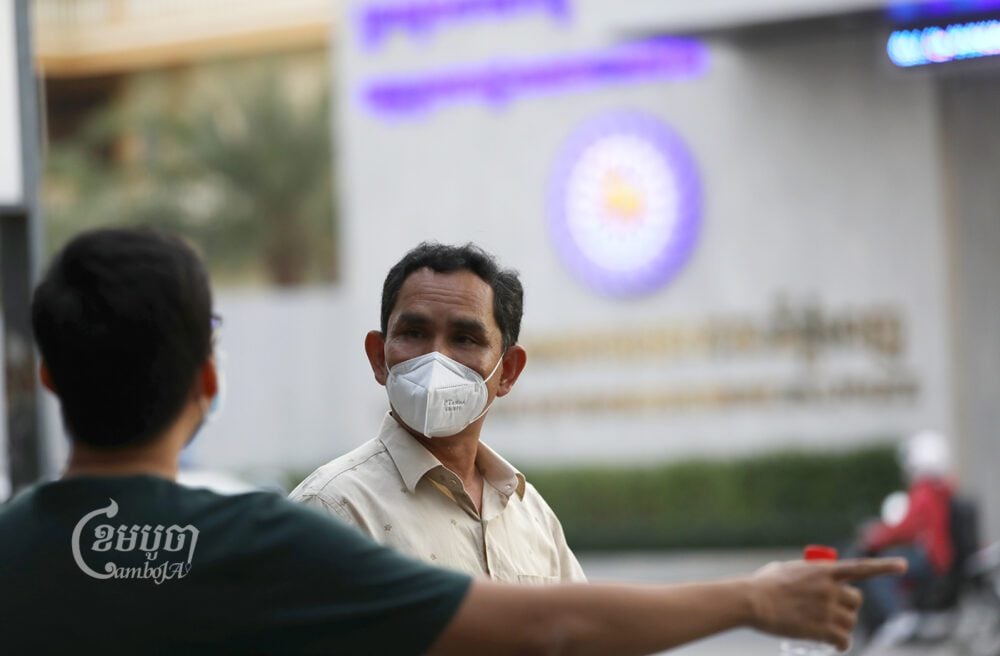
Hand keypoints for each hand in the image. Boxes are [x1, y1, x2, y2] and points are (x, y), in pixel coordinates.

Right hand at [748, 557, 906, 650]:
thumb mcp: (787, 570)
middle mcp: (830, 588)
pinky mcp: (822, 629)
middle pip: (856, 601)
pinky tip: (833, 646)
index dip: (884, 567)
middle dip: (848, 608)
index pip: (861, 567)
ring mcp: (828, 609)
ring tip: (828, 630)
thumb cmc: (763, 584)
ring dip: (842, 627)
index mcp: (824, 570)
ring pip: (850, 622)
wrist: (753, 601)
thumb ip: (805, 574)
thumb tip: (809, 579)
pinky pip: (843, 640)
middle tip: (833, 613)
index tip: (904, 565)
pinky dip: (840, 645)